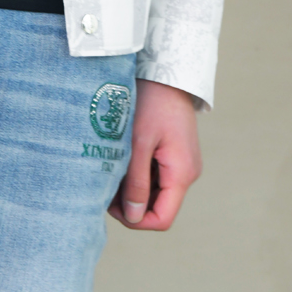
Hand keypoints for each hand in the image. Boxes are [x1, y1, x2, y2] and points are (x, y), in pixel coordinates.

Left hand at [108, 79, 201, 231]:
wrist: (166, 71)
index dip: (136, 220)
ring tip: (111, 169)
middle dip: (130, 203)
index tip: (110, 204)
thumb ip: (137, 182)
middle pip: (157, 206)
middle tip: (105, 184)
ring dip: (133, 187)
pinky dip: (138, 174)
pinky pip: (156, 175)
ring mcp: (181, 163)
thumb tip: (133, 217)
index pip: (162, 219)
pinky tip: (122, 159)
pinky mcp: (174, 153)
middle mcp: (186, 173)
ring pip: (155, 191)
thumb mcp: (139, 143)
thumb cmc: (152, 102)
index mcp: (182, 174)